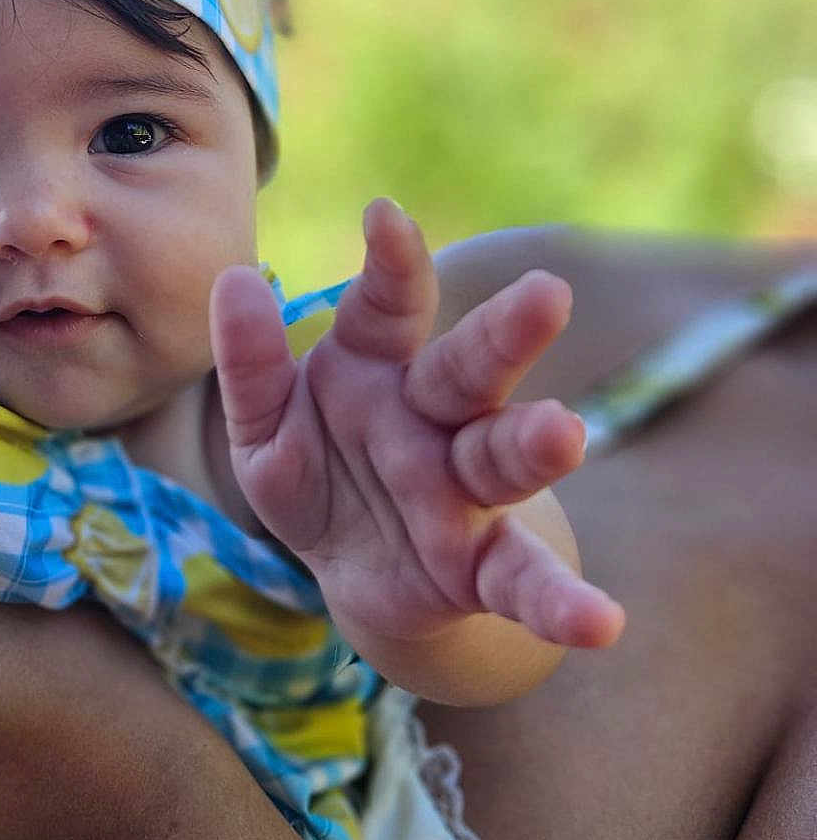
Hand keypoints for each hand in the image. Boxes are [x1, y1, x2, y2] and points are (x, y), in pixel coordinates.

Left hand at [212, 201, 625, 664]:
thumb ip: (251, 362)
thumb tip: (235, 279)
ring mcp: (466, 494)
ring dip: (538, 446)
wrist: (361, 575)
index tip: (384, 217)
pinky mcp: (483, 569)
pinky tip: (603, 622)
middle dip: (505, 335)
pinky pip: (527, 585)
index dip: (391, 264)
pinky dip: (565, 602)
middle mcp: (435, 420)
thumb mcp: (266, 426)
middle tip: (547, 294)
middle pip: (471, 371)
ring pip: (504, 460)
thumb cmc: (318, 473)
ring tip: (565, 434)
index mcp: (380, 368)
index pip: (388, 307)